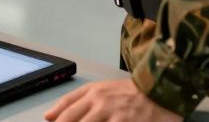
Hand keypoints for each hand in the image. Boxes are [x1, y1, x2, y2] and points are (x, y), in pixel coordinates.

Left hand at [44, 79, 181, 121]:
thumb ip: (75, 101)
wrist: (159, 90)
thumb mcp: (100, 90)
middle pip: (71, 119)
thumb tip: (48, 116)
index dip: (56, 119)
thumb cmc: (128, 92)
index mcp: (91, 92)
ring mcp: (112, 113)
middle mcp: (98, 101)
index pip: (65, 108)